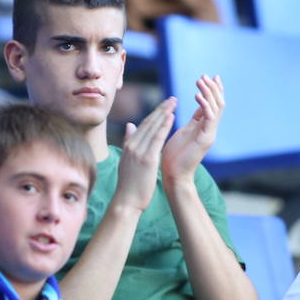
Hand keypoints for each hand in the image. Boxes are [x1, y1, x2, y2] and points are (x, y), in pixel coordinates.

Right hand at [111, 97, 175, 212]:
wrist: (126, 201)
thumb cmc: (129, 184)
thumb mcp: (127, 160)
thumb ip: (129, 141)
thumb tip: (130, 125)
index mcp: (129, 145)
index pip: (143, 125)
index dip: (155, 113)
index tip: (165, 105)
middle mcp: (133, 145)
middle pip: (149, 122)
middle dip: (161, 109)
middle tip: (172, 99)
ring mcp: (139, 151)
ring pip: (153, 127)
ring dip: (164, 113)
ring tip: (173, 103)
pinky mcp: (147, 159)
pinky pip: (156, 139)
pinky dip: (163, 126)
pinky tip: (171, 117)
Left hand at [162, 74, 223, 182]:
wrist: (173, 176)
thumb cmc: (173, 156)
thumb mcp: (182, 132)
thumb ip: (188, 120)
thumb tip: (187, 108)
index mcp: (203, 127)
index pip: (212, 104)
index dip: (213, 90)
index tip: (209, 76)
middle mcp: (210, 129)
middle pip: (218, 104)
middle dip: (213, 88)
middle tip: (206, 75)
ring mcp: (210, 134)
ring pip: (216, 108)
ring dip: (209, 92)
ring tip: (200, 80)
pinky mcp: (206, 139)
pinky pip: (210, 118)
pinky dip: (205, 105)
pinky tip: (197, 96)